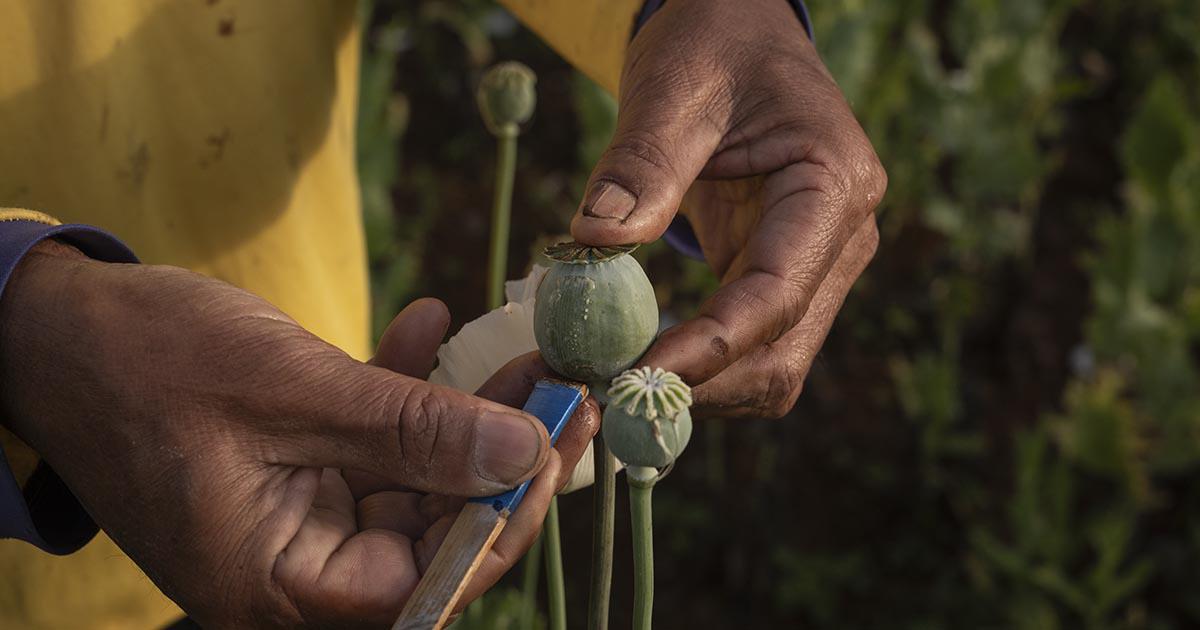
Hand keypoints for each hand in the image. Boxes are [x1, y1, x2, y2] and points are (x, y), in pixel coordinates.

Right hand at [0, 244, 598, 627]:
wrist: (54, 329)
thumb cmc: (147, 363)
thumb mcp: (294, 392)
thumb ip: (412, 432)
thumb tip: (521, 454)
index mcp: (279, 583)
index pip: (423, 583)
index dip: (500, 518)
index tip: (556, 442)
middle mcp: (294, 566)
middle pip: (431, 535)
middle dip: (500, 460)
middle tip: (561, 392)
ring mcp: (296, 516)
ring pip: (413, 484)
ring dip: (464, 418)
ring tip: (519, 357)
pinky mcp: (297, 468)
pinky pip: (372, 442)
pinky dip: (405, 389)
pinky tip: (431, 325)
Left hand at [572, 0, 885, 417]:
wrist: (737, 32)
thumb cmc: (714, 42)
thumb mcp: (673, 87)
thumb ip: (641, 163)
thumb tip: (598, 238)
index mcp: (834, 186)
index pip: (778, 293)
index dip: (712, 347)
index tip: (637, 373)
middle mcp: (841, 240)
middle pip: (784, 353)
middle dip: (704, 385)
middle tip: (613, 395)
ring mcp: (815, 265)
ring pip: (770, 366)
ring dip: (699, 389)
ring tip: (616, 383)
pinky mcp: (779, 277)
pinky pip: (747, 346)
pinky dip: (696, 367)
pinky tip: (637, 363)